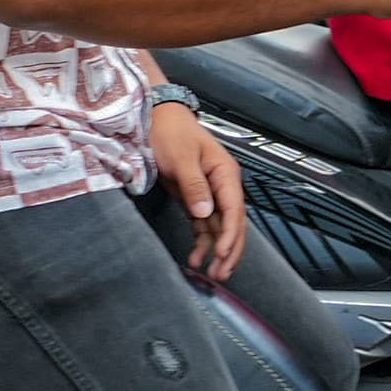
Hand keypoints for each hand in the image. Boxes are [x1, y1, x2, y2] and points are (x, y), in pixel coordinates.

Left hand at [150, 99, 247, 281]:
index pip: (234, 209)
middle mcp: (222, 184)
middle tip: (222, 273)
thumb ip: (194, 186)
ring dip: (218, 251)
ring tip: (212, 274)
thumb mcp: (181, 157)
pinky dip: (202, 242)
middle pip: (233, 223)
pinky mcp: (195, 198)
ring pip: (220, 227)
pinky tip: (196, 257)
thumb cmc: (170, 131)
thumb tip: (205, 213)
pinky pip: (204, 225)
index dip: (231, 233)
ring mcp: (210, 192)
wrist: (156, 117)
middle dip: (230, 249)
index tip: (223, 253)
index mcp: (224, 172)